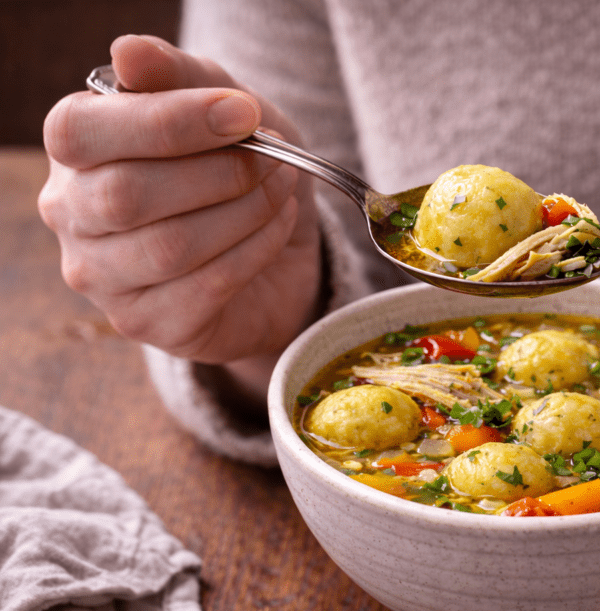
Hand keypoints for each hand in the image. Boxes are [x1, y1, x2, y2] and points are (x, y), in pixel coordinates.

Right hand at [38, 35, 321, 402]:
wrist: (276, 249)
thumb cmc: (236, 168)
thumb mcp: (222, 107)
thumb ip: (179, 77)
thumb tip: (128, 52)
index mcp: (75, 147)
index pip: (86, 132)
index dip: (170, 122)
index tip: (244, 113)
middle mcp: (72, 215)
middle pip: (127, 196)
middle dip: (220, 174)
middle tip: (275, 158)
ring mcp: (103, 278)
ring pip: (170, 247)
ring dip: (245, 212)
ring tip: (282, 188)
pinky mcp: (148, 324)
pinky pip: (206, 287)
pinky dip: (256, 249)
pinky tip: (278, 225)